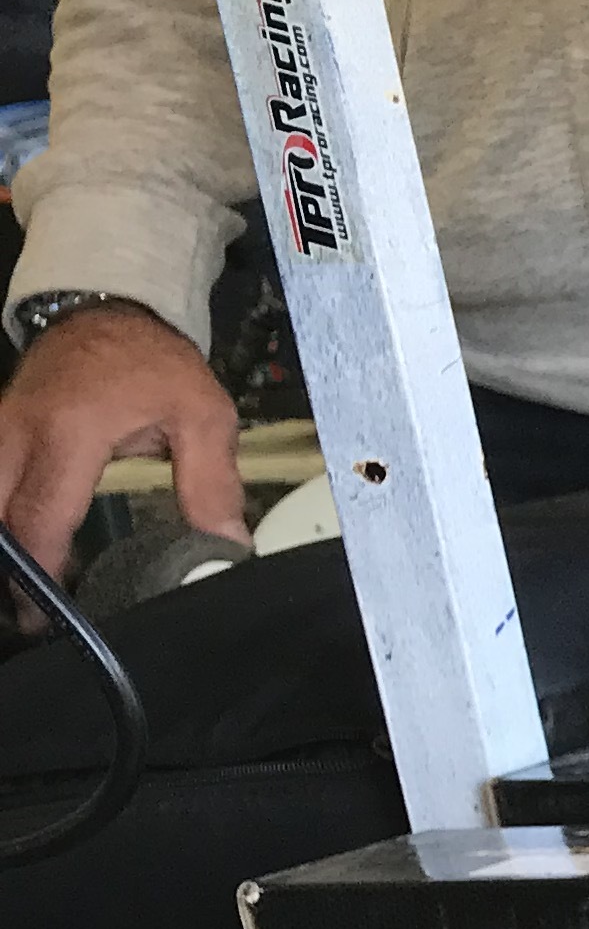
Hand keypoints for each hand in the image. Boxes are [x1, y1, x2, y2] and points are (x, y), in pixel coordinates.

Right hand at [0, 301, 244, 588]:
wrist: (107, 309)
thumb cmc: (153, 361)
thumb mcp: (202, 413)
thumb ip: (210, 480)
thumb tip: (227, 543)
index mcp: (68, 433)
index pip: (41, 516)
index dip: (43, 571)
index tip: (48, 615)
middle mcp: (18, 432)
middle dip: (11, 570)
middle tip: (33, 619)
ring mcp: (0, 428)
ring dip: (7, 544)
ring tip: (29, 595)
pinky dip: (5, 515)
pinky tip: (25, 549)